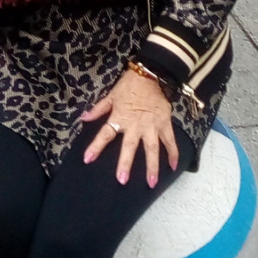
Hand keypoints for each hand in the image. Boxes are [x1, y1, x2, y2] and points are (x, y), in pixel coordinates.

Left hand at [82, 69, 178, 186]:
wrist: (152, 74)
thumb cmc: (129, 85)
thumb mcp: (111, 96)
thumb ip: (99, 109)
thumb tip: (84, 118)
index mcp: (120, 118)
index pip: (105, 134)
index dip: (96, 146)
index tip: (88, 159)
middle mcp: (136, 125)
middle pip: (129, 146)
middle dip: (125, 163)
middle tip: (122, 180)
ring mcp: (152, 126)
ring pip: (152, 149)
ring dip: (152, 166)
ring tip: (151, 183)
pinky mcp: (165, 124)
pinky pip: (169, 141)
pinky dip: (173, 153)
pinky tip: (173, 167)